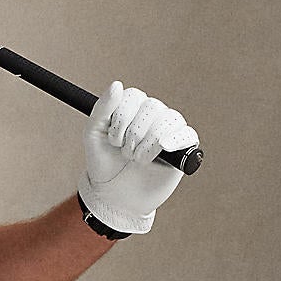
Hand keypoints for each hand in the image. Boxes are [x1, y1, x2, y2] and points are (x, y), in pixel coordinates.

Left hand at [78, 80, 198, 234]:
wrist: (115, 196)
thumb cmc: (104, 164)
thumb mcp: (93, 135)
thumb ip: (102, 109)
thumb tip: (117, 84)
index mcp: (133, 108)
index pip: (134, 96)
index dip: (121, 118)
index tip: (112, 139)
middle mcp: (154, 114)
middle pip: (151, 107)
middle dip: (133, 135)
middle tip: (125, 153)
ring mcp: (170, 130)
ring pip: (167, 120)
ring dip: (147, 144)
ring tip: (138, 159)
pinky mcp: (183, 147)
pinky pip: (187, 135)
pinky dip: (173, 143)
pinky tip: (160, 152)